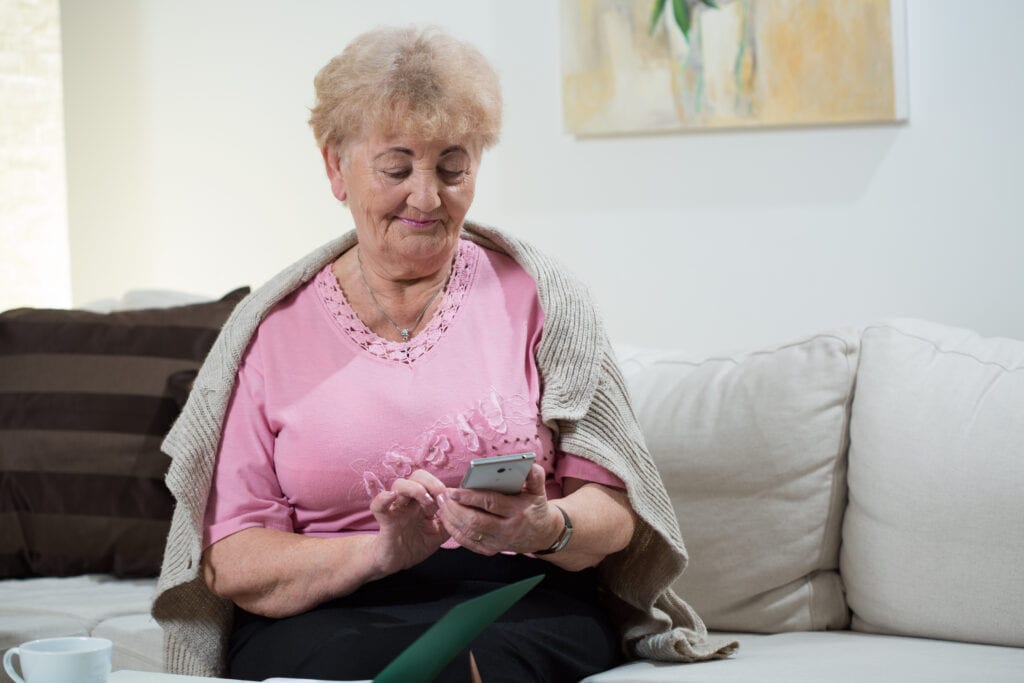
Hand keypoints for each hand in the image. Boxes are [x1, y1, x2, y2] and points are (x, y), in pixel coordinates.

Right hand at [368, 470, 449, 576]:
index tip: (452, 497)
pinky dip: (383, 498)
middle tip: (440, 496)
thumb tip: (463, 510)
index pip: (432, 483)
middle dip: (431, 482)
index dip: (443, 487)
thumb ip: (450, 522)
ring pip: (399, 484)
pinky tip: (391, 497)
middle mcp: (409, 502)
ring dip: (415, 489)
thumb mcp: (439, 535)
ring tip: (426, 502)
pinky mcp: (385, 520)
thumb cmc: (415, 545)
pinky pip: (378, 505)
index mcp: (423, 503)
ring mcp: (396, 509)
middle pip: (417, 476)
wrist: (395, 562)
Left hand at [438, 464, 560, 554]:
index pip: (490, 504)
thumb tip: (529, 464)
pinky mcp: (491, 550)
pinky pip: (468, 542)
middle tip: (442, 496)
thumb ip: (535, 476)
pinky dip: (454, 531)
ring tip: (441, 504)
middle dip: (455, 509)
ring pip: (469, 533)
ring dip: (451, 519)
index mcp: (518, 511)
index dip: (470, 498)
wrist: (541, 534)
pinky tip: (446, 518)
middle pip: (476, 521)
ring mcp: (498, 542)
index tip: (453, 491)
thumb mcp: (539, 490)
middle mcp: (508, 529)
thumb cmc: (535, 507)